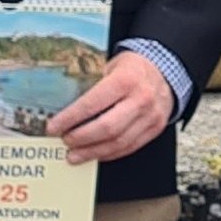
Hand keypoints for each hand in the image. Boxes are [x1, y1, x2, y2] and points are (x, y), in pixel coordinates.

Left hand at [50, 49, 174, 165]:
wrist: (166, 70)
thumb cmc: (133, 68)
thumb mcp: (110, 66)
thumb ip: (91, 85)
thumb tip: (62, 105)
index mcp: (126, 80)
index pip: (92, 104)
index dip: (70, 119)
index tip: (53, 127)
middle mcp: (140, 99)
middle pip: (106, 128)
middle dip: (81, 139)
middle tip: (65, 141)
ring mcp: (150, 117)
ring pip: (118, 143)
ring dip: (93, 152)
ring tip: (75, 154)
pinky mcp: (154, 129)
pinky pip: (129, 147)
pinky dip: (109, 153)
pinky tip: (95, 153)